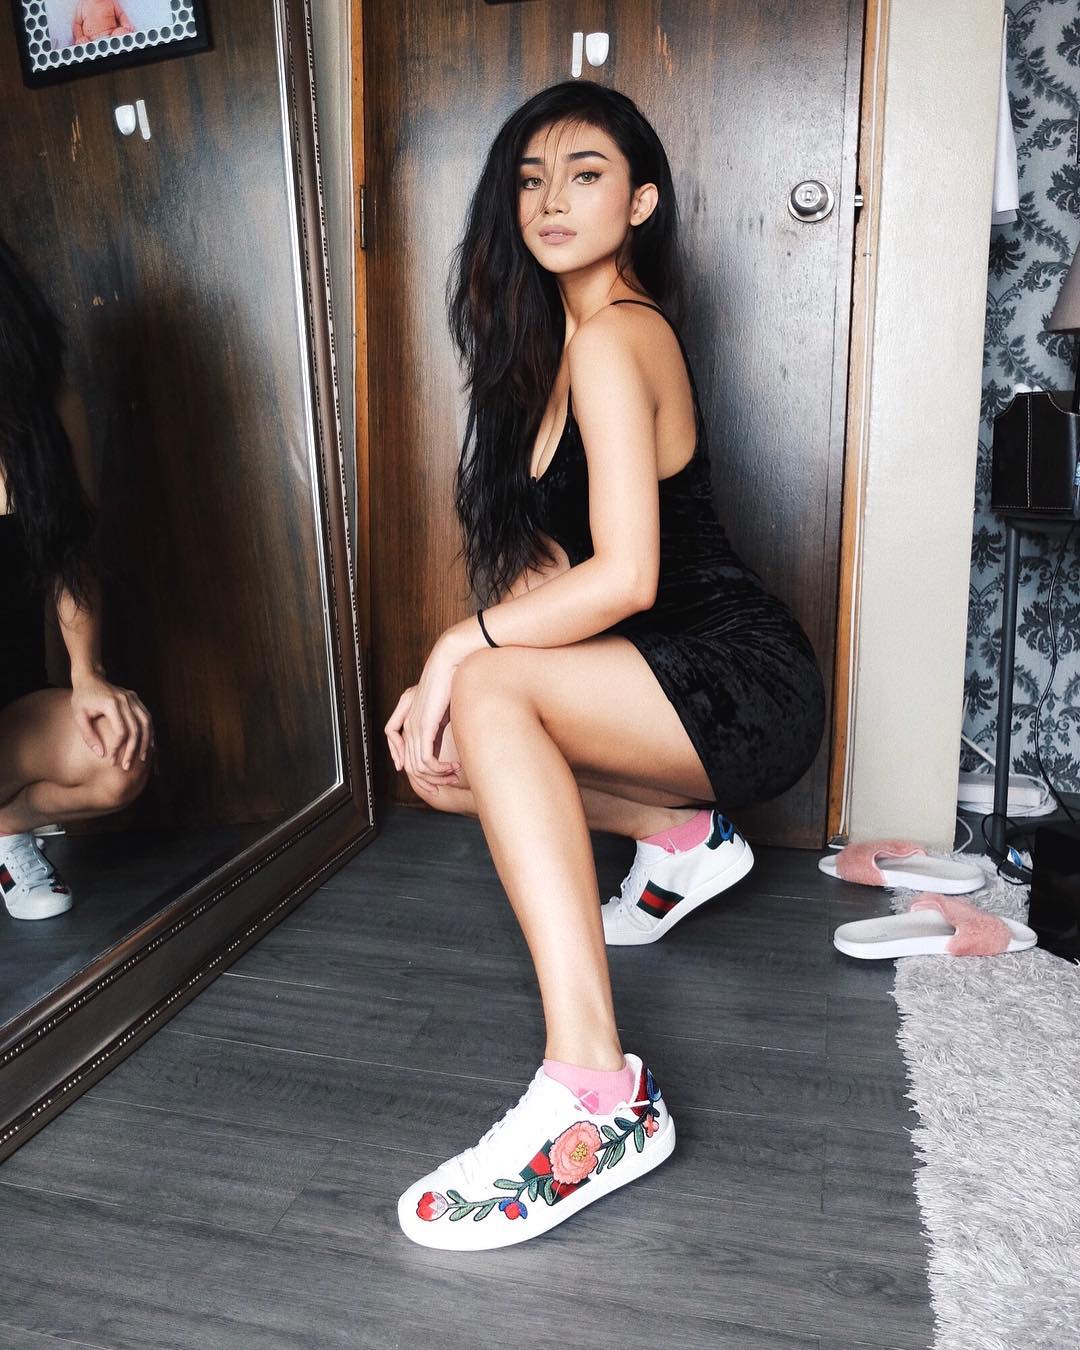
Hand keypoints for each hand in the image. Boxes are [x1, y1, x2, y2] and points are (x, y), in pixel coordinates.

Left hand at [71, 674, 154, 770]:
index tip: (111, 759)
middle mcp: (126, 700)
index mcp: (111, 704)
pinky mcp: (136, 698)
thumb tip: (101, 754)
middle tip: (128, 766)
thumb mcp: (79, 717)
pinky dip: (150, 731)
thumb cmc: (82, 697)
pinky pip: (147, 716)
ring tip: (143, 757)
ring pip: (146, 723)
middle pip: (136, 729)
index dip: (117, 748)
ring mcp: (133, 698)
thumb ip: (89, 736)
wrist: (90, 677)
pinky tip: (149, 743)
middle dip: (133, 750)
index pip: (121, 731)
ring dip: (146, 742)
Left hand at [384, 640, 462, 781]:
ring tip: (453, 775)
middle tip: (446, 781)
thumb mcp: (439, 708)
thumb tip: (438, 743)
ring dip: (438, 776)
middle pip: (409, 765)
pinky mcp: (424, 727)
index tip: (425, 773)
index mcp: (408, 718)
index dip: (407, 764)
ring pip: (418, 766)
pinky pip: (427, 759)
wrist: (447, 664)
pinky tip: (453, 767)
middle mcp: (407, 724)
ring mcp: (414, 727)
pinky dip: (440, 769)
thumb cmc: (446, 681)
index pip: (399, 750)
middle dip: (428, 779)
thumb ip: (435, 726)